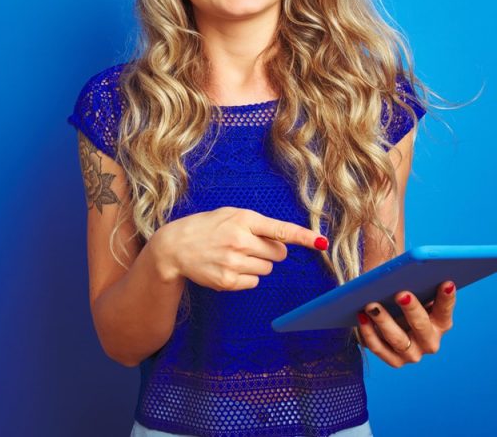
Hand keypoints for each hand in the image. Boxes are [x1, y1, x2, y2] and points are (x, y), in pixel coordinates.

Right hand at [151, 206, 327, 290]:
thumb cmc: (208, 227)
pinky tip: (228, 267)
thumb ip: (259, 225)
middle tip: (250, 245)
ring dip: (258, 264)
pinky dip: (247, 277)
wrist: (175, 247)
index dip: (304, 237)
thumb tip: (287, 242)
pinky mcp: (228, 282)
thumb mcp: (231, 215)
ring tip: (234, 255)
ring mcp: (234, 263)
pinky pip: (254, 282)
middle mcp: (240, 241)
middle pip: (279, 254)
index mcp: (244, 220)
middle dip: (271, 251)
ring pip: (267, 269)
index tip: (321, 242)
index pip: (281, 230)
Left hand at [356, 281, 455, 366]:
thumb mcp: (413, 288)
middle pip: (422, 327)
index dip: (447, 298)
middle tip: (401, 294)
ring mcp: (412, 354)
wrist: (388, 314)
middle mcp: (430, 342)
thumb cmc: (403, 295)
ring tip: (372, 305)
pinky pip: (378, 347)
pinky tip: (361, 317)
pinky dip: (368, 332)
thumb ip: (415, 282)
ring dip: (384, 321)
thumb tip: (407, 269)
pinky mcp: (393, 360)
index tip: (446, 283)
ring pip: (398, 340)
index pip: (445, 310)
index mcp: (441, 323)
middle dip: (412, 310)